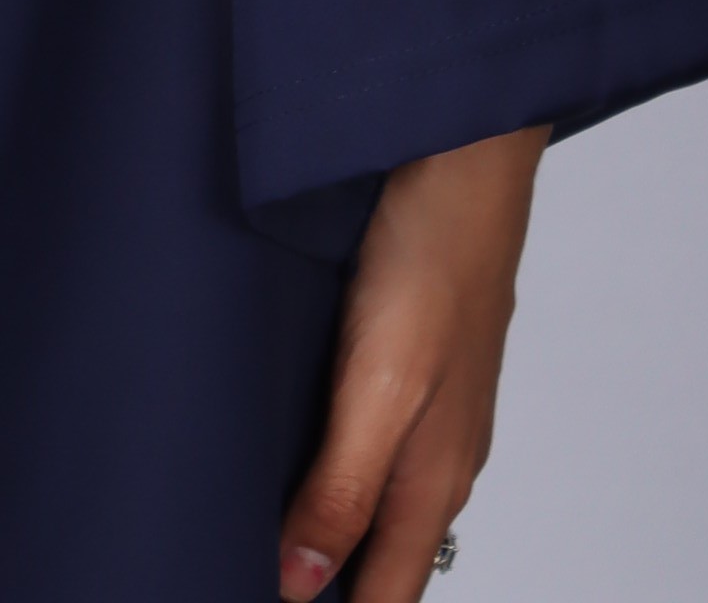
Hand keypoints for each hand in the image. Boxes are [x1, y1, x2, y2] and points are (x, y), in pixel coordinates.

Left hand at [278, 123, 544, 599]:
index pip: (385, 596)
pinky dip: (339, 472)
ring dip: (333, 534)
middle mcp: (438, 457)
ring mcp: (433, 410)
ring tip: (264, 539)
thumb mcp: (378, 383)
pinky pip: (378, 445)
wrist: (464, 149)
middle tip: (243, 576)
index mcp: (432, 480)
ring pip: (382, 504)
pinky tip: (296, 449)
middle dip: (326, 588)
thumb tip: (300, 588)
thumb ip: (343, 488)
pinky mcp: (417, 362)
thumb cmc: (431, 259)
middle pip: (384, 561)